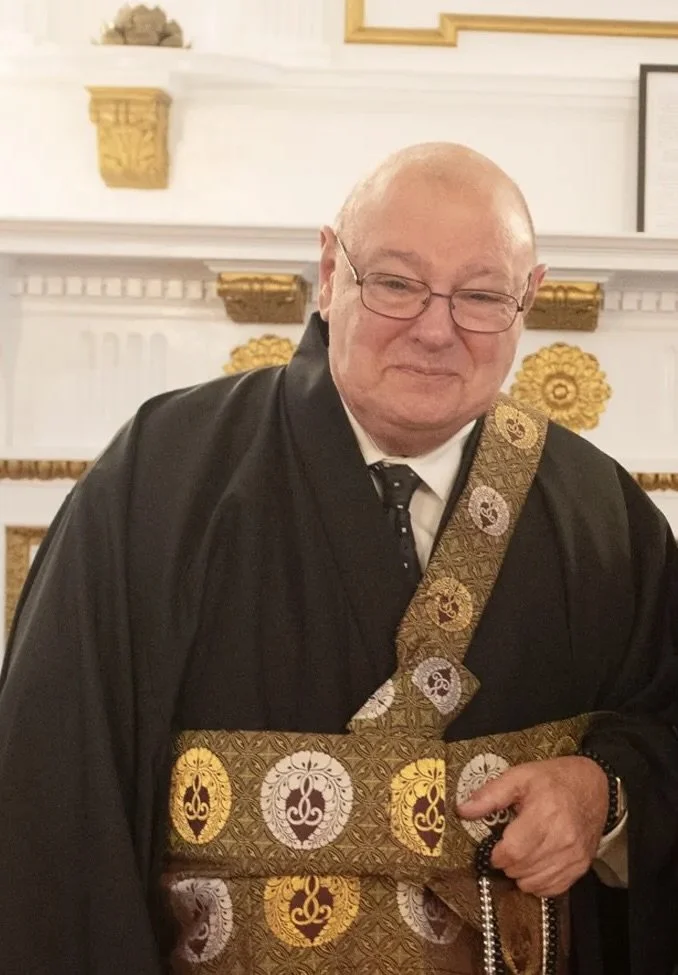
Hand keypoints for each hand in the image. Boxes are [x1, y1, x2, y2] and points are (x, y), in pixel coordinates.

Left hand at [457, 756, 608, 896]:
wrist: (594, 786)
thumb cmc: (553, 779)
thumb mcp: (519, 776)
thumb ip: (490, 794)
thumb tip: (462, 810)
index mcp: (544, 813)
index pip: (513, 851)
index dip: (496, 854)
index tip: (494, 846)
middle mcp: (562, 838)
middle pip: (521, 869)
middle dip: (506, 863)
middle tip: (506, 848)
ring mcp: (574, 855)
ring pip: (535, 883)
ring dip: (520, 874)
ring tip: (520, 855)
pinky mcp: (581, 866)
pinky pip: (553, 889)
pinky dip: (538, 883)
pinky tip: (534, 866)